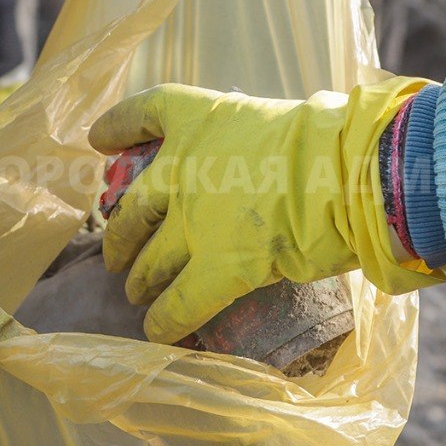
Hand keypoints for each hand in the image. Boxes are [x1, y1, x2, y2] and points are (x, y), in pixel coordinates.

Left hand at [88, 77, 438, 343]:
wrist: (347, 171)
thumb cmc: (330, 137)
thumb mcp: (279, 121)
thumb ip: (253, 145)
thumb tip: (268, 168)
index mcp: (201, 120)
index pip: (146, 112)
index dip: (117, 125)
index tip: (98, 137)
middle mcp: (183, 170)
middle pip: (135, 206)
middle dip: (122, 234)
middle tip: (117, 255)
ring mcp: (194, 223)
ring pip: (150, 259)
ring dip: (141, 280)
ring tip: (137, 294)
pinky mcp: (216, 269)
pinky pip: (178, 304)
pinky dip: (165, 321)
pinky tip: (157, 333)